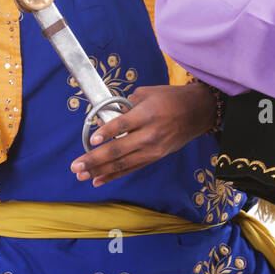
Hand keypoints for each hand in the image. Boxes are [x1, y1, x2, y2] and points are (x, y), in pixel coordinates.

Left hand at [70, 84, 215, 186]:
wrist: (198, 112)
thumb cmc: (170, 98)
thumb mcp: (147, 93)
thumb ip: (126, 106)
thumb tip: (105, 119)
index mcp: (148, 114)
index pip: (124, 124)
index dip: (107, 132)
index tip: (92, 140)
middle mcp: (151, 134)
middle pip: (119, 150)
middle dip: (94, 160)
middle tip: (76, 166)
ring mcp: (153, 149)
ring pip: (123, 163)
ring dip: (100, 171)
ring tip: (81, 175)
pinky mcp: (155, 157)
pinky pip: (131, 168)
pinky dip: (114, 175)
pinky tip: (98, 180)